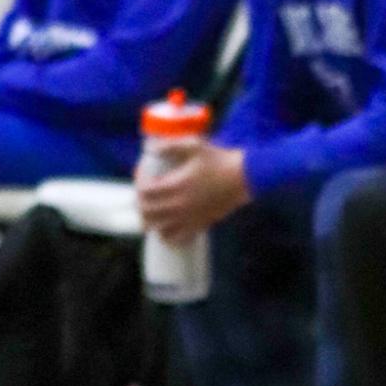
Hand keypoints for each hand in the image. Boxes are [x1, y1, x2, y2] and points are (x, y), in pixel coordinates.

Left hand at [135, 142, 249, 243]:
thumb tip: (148, 147)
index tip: (143, 177)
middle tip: (145, 194)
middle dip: (141, 203)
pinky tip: (167, 227)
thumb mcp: (195, 146)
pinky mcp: (199, 225)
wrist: (246, 177)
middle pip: (147, 213)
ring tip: (152, 211)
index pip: (144, 192)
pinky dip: (166, 236)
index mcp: (175, 186)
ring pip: (157, 229)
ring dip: (150, 221)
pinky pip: (175, 239)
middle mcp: (179, 206)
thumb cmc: (220, 160)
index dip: (138, 184)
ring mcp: (188, 218)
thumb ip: (170, 146)